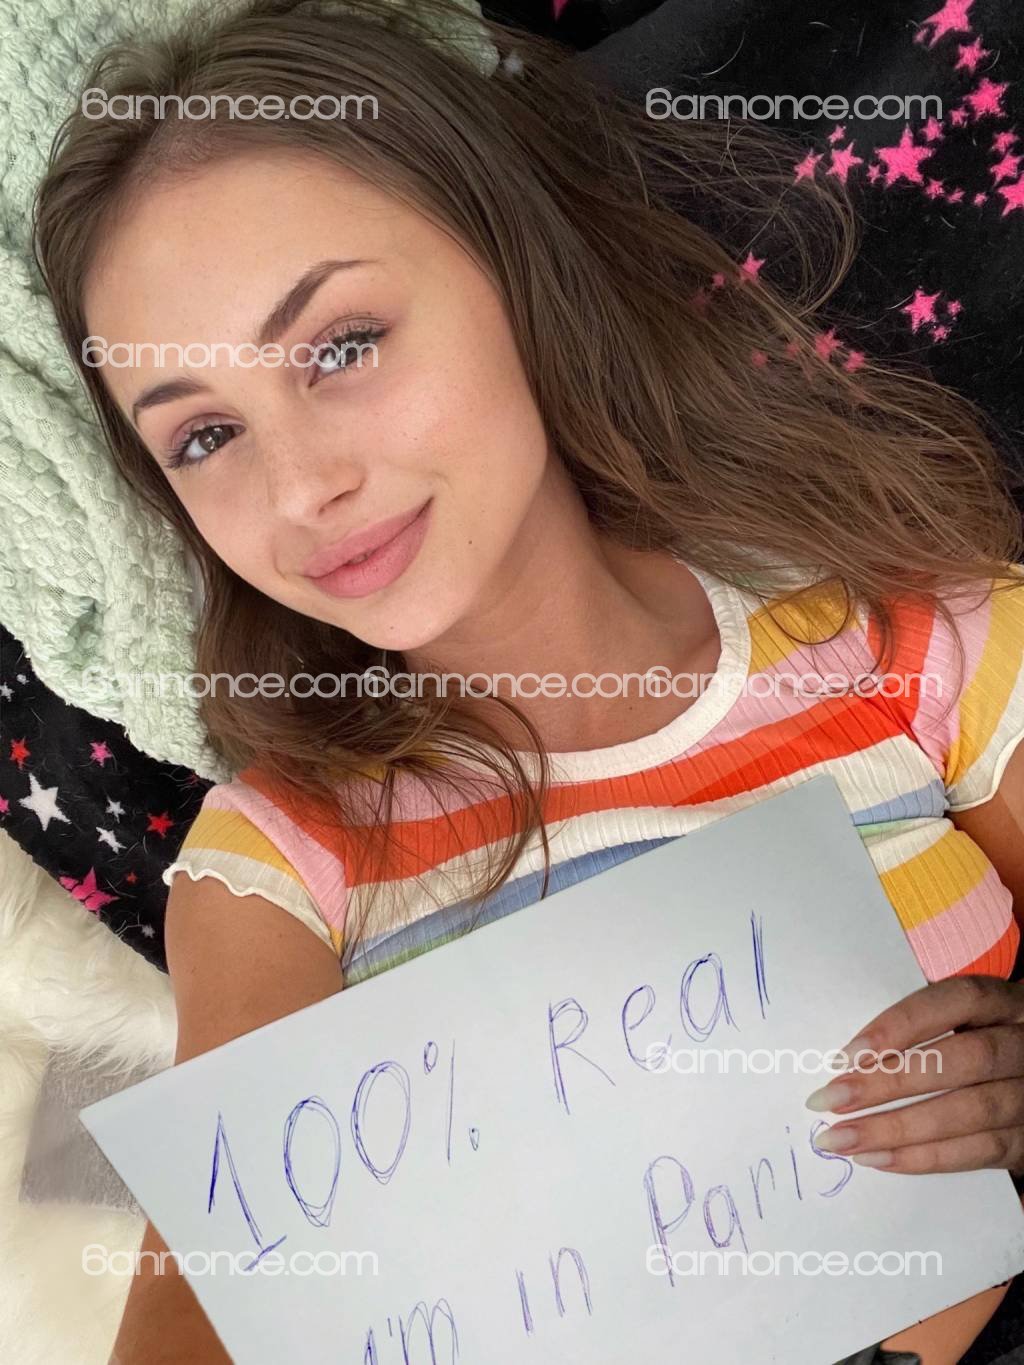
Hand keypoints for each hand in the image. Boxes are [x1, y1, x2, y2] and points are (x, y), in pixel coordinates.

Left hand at [804, 975, 1023, 1173]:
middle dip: (891, 1082)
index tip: (849, 1053)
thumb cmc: (972, 1044)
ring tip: (842, 1138)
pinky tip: (877, 1159)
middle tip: (830, 1100)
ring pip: (972, 1111)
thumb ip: (916, 1030)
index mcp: (1005, 1004)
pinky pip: (979, 1152)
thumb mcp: (958, 1022)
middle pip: (966, 1059)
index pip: (958, 1000)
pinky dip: (924, 1158)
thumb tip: (847, 1059)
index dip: (903, 1023)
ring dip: (898, 1129)